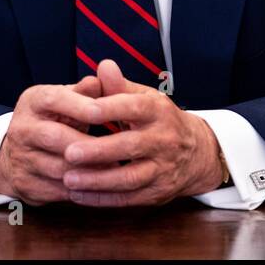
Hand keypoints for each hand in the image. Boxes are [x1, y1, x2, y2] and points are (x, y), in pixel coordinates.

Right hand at [0, 75, 114, 204]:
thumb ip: (87, 90)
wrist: (17, 153)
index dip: (80, 106)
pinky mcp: (25, 184)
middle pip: (54, 136)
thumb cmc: (55, 119)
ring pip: (58, 167)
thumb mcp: (67, 99)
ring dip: (89, 170)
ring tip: (115, 169)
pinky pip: (57, 190)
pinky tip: (99, 186)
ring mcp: (20, 158)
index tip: (105, 113)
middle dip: (87, 143)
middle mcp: (22, 128)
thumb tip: (107, 73)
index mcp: (33, 101)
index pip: (54, 99)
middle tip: (117, 148)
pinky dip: (81, 190)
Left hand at [61, 60, 225, 205]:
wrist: (196, 152)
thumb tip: (103, 65)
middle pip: (131, 146)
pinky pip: (128, 199)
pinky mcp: (157, 193)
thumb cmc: (159, 120)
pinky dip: (102, 199)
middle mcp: (164, 140)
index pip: (134, 108)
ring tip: (68, 179)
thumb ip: (119, 86)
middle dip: (99, 151)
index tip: (84, 111)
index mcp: (158, 111)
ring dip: (98, 180)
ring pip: (130, 178)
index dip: (109, 109)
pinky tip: (78, 195)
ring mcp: (163, 169)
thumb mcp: (145, 98)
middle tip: (69, 152)